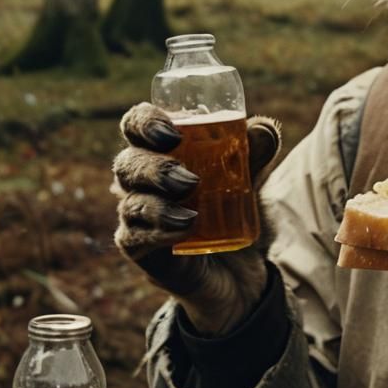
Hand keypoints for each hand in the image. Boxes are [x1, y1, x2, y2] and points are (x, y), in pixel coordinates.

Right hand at [112, 102, 281, 335]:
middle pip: (127, 165)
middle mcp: (143, 182)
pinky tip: (186, 227)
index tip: (172, 133)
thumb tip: (261, 129)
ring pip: (130, 204)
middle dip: (155, 168)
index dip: (144, 123)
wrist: (246, 265)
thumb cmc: (238, 207)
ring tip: (193, 204)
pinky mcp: (144, 252)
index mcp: (161, 151)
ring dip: (159, 203)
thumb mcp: (254, 174)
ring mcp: (140, 218)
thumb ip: (258, 148)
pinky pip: (135, 239)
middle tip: (190, 179)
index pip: (136, 126)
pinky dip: (159, 231)